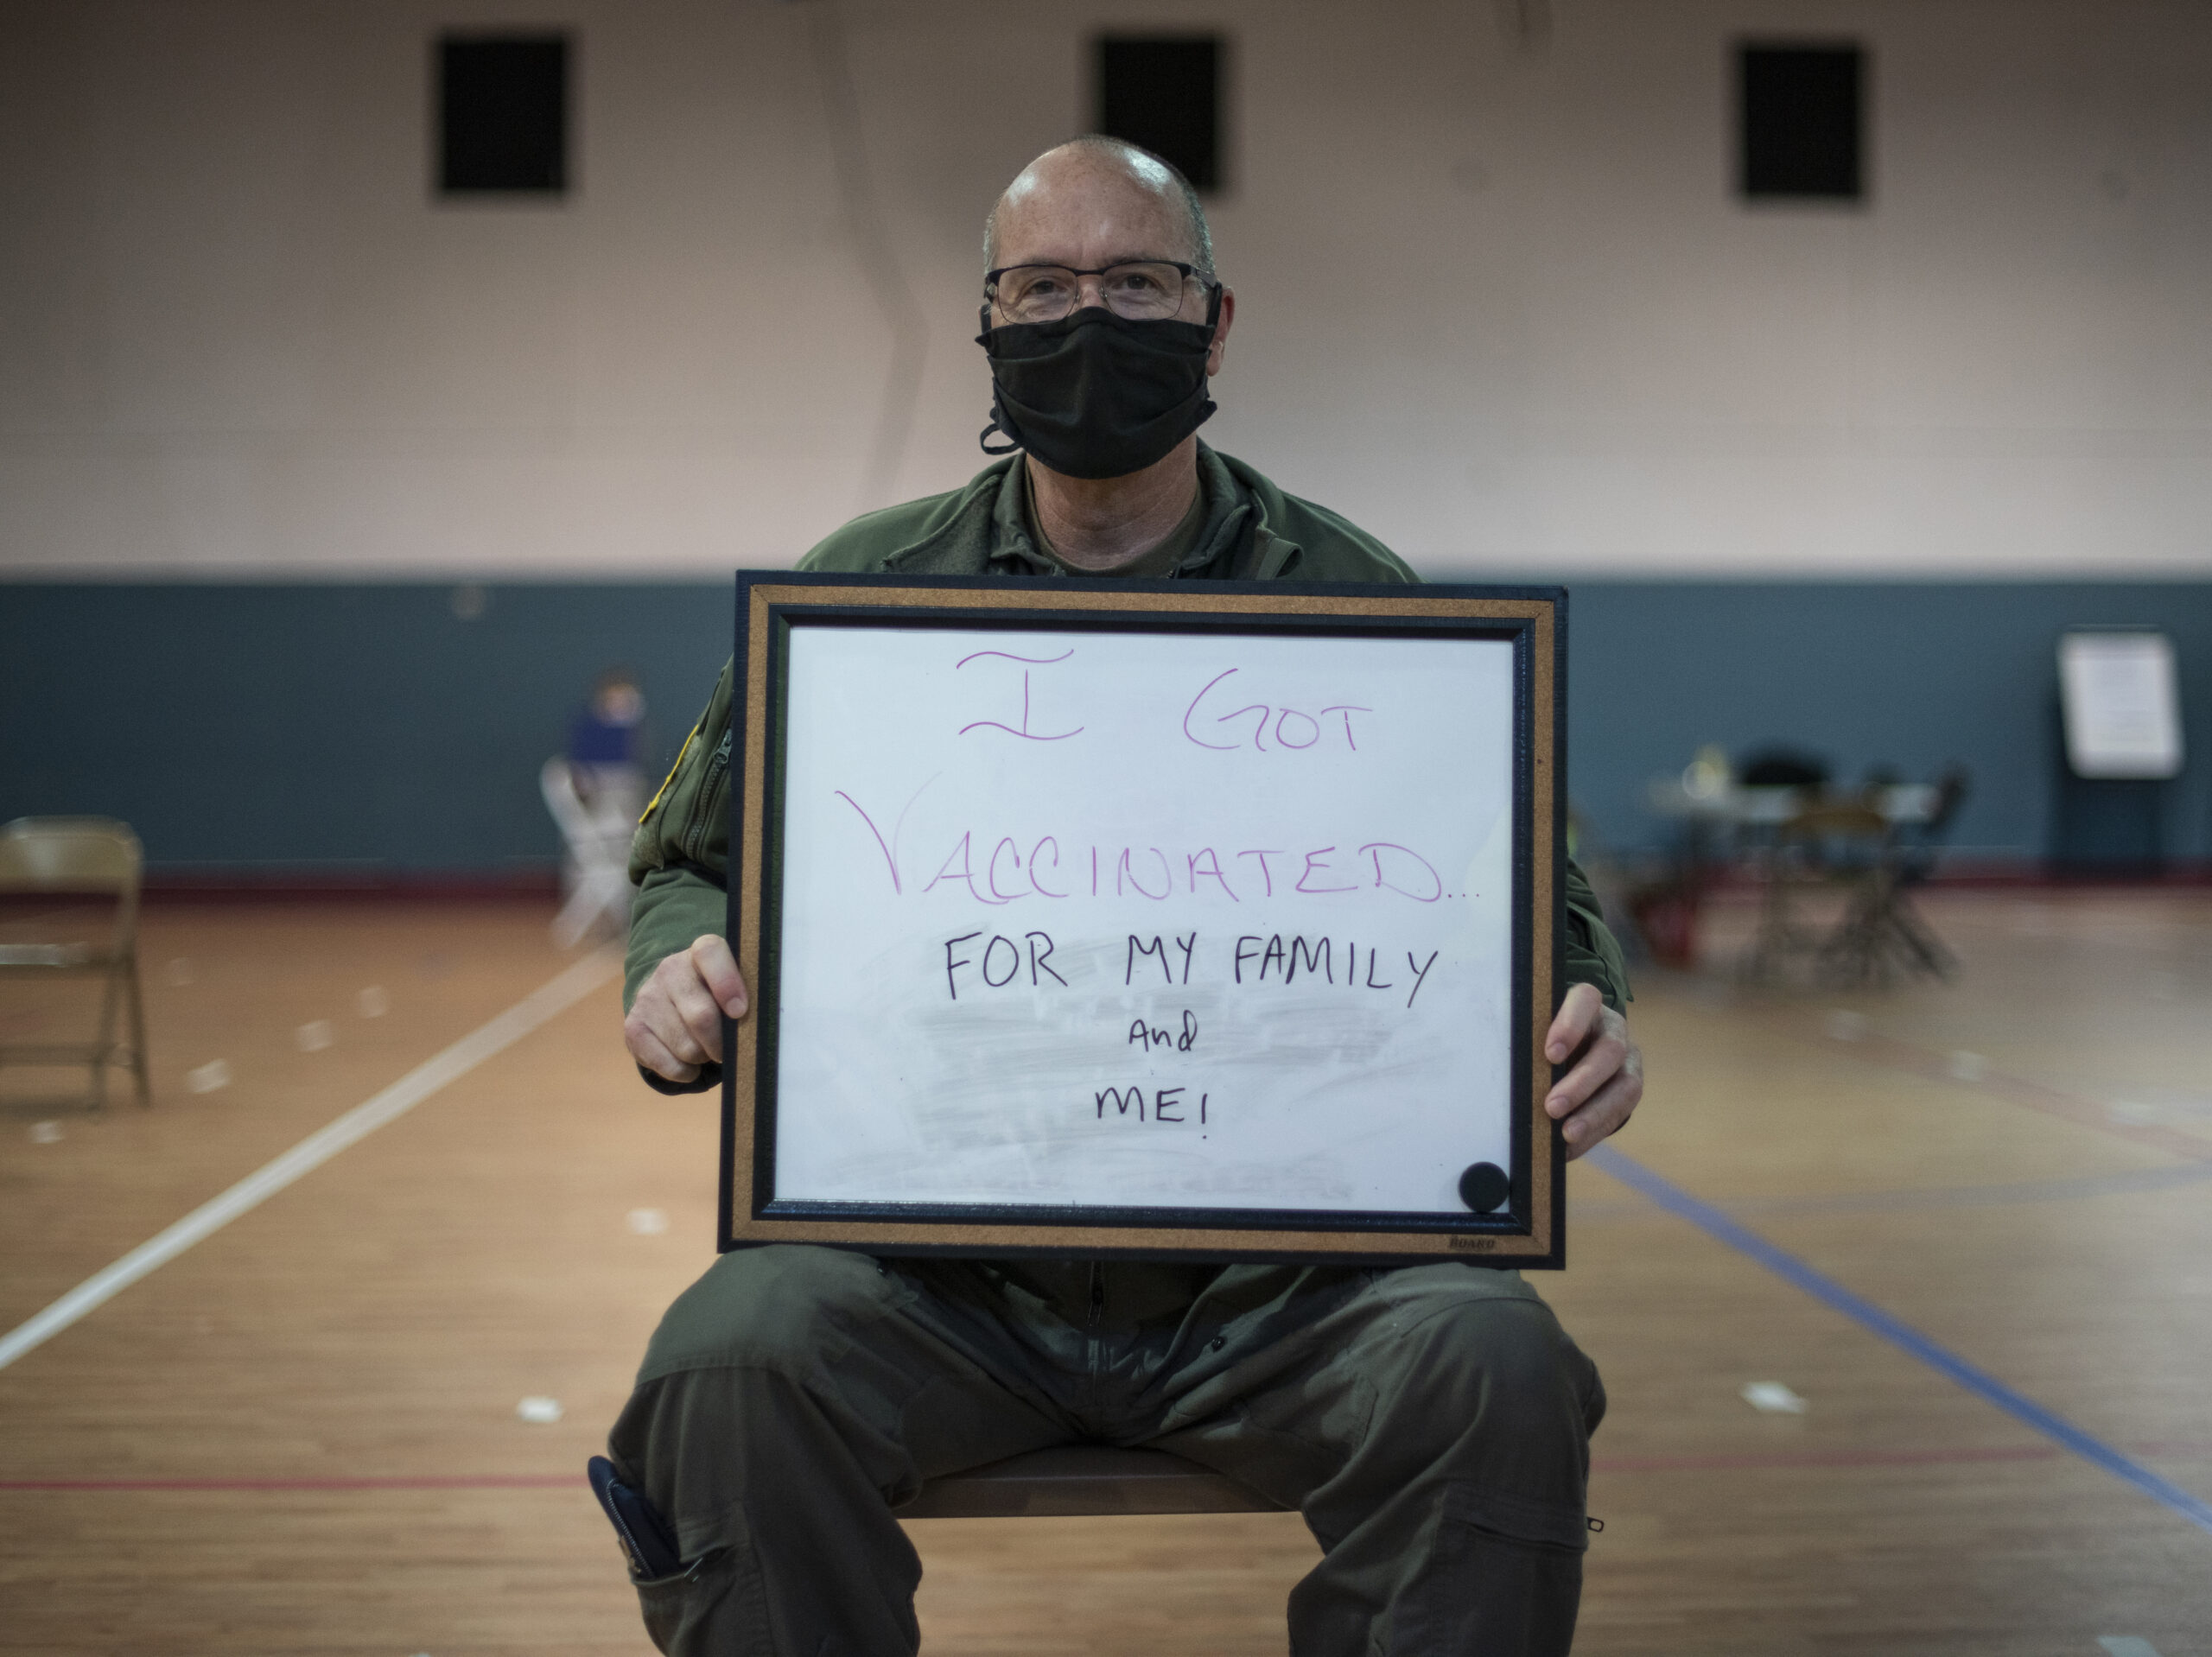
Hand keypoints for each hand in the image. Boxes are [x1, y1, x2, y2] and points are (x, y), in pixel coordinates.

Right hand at [624, 933, 749, 1083]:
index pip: (711, 954)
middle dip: (722, 1043)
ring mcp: (648, 998)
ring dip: (704, 1058)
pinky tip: (689, 1061)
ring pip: (687, 1047)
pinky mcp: (633, 1027)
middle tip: (730, 1049)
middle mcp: (670, 969)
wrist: (672, 999)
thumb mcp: (735, 984)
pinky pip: (669, 1065)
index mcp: (701, 952)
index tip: (740, 1011)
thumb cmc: (718, 996)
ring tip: (706, 1049)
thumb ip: (749, 996)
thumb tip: (762, 1028)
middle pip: (701, 1016)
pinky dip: (686, 1072)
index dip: (727, 983)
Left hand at [1543, 983, 1641, 1158]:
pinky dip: (1595, 1131)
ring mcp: (1627, 1059)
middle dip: (1581, 1082)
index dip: (1571, 1025)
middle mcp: (1612, 1028)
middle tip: (1551, 1107)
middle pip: (1609, 1050)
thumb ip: (1529, 1047)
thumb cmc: (1540, 1041)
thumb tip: (1505, 1079)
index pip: (1586, 1000)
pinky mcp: (1630, 1088)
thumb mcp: (1534, 1036)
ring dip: (1594, 1112)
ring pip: (1625, 1084)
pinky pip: (1621, 1112)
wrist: (1571, 1053)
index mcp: (1585, 1005)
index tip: (1550, 1054)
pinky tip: (1571, 1144)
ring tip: (1567, 1133)